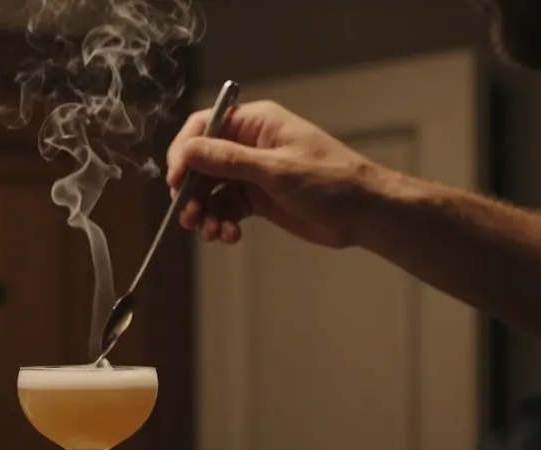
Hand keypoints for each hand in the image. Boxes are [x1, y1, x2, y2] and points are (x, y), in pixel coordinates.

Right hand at [165, 100, 390, 247]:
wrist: (364, 213)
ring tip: (211, 232)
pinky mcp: (258, 198)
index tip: (176, 181)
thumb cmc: (329, 180)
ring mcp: (253, 173)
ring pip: (211, 190)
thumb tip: (188, 152)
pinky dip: (221, 222)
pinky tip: (228, 235)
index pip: (204, 127)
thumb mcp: (275, 169)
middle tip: (189, 216)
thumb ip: (228, 160)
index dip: (184, 152)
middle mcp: (249, 145)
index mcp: (255, 124)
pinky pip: (226, 208)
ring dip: (205, 212)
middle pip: (202, 163)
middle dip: (191, 191)